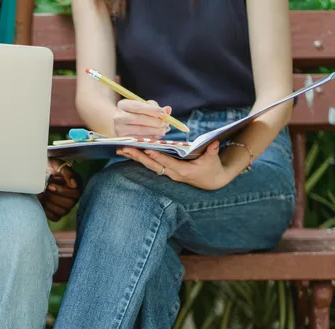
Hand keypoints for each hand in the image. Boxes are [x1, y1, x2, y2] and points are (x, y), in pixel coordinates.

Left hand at [40, 159, 81, 220]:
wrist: (39, 173)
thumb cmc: (50, 168)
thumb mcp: (58, 164)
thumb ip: (67, 172)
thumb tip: (74, 184)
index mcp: (76, 186)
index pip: (75, 194)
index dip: (62, 191)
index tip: (50, 185)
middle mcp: (73, 198)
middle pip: (69, 204)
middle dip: (54, 197)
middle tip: (45, 190)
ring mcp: (66, 207)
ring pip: (62, 211)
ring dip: (50, 203)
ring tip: (43, 195)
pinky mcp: (58, 213)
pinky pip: (55, 217)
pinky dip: (47, 211)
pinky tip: (43, 202)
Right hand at [113, 99, 171, 139]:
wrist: (117, 123)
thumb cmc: (134, 112)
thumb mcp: (142, 106)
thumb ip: (155, 107)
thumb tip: (168, 110)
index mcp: (122, 104)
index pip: (138, 107)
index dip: (152, 110)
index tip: (164, 114)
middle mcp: (118, 117)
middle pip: (138, 119)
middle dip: (155, 122)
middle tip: (166, 124)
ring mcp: (119, 129)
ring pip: (139, 130)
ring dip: (154, 131)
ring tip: (164, 130)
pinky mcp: (122, 139)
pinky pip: (139, 139)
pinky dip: (150, 137)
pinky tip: (157, 135)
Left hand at [117, 141, 233, 190]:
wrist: (212, 181)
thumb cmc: (212, 168)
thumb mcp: (213, 159)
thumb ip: (212, 151)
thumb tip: (214, 143)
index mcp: (183, 171)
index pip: (167, 163)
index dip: (157, 156)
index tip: (146, 149)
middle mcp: (172, 173)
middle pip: (152, 165)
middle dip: (138, 156)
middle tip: (124, 148)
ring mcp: (168, 173)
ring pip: (148, 165)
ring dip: (134, 157)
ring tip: (120, 149)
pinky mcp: (166, 171)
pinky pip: (150, 165)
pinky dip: (140, 158)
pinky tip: (129, 152)